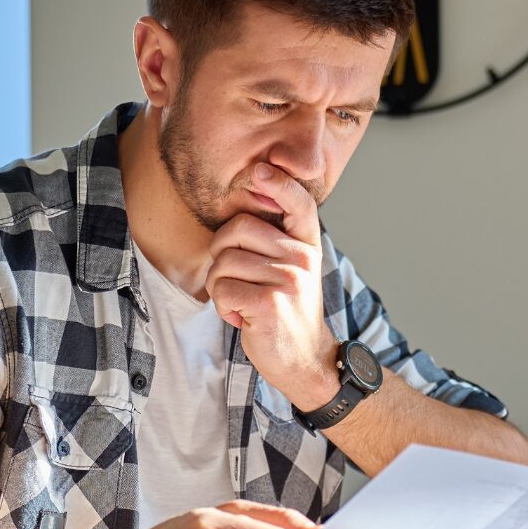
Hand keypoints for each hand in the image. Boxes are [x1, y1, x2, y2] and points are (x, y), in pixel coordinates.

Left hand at [207, 162, 339, 409]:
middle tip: (237, 280)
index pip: (298, 203)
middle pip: (236, 228)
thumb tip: (247, 202)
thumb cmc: (287, 311)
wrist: (304, 359)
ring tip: (243, 303)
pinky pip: (222, 289)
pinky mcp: (270, 303)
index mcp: (307, 245)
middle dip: (221, 255)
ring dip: (220, 287)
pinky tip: (242, 318)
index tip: (261, 170)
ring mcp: (288, 279)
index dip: (279, 183)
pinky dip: (222, 307)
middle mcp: (302, 257)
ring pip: (223, 262)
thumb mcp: (291, 270)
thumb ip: (274, 240)